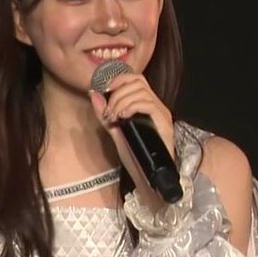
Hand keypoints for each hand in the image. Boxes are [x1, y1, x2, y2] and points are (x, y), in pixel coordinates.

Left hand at [87, 73, 176, 209]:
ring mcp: (161, 114)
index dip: (117, 79)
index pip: (135, 78)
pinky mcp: (164, 123)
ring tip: (114, 117)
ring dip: (121, 101)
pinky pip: (148, 104)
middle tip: (108, 112)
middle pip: (137, 81)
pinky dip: (132, 107)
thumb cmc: (135, 157)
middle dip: (117, 92)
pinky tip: (122, 118)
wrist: (149, 178)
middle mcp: (156, 105)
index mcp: (146, 104)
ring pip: (141, 91)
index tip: (103, 90)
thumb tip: (93, 93)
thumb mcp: (115, 132)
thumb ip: (105, 114)